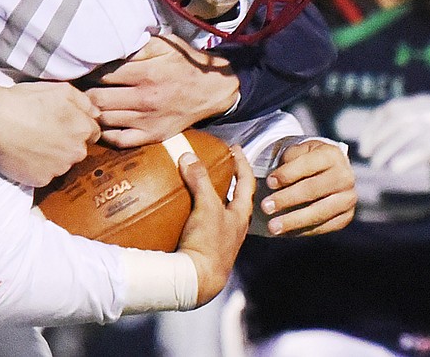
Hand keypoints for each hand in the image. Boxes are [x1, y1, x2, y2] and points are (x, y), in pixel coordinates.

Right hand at [0, 81, 99, 186]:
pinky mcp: (41, 180)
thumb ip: (84, 102)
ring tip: (31, 142)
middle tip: (45, 132)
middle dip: (66, 142)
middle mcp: (76, 152)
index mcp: (82, 129)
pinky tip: (24, 154)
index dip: (77, 126)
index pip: (92, 133)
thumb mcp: (60, 89)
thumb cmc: (26, 102)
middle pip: (78, 150)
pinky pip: (44, 175)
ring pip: (61, 164)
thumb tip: (96, 113)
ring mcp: (58, 169)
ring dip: (52, 156)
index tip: (62, 124)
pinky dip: (36, 167)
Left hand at [81, 34, 238, 147]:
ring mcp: (147, 121)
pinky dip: (105, 133)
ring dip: (91, 112)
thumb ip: (137, 45)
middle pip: (97, 98)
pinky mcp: (151, 136)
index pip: (102, 74)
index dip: (87, 71)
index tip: (81, 69)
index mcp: (146, 73)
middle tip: (78, 87)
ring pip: (104, 120)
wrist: (212, 91)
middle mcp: (144, 99)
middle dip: (83, 92)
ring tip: (85, 104)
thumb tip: (109, 43)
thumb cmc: (185, 64)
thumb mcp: (165, 45)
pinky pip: (119, 140)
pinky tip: (101, 122)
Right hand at [177, 146, 254, 305]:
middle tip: (216, 163)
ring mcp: (220, 237)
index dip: (242, 163)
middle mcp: (234, 226)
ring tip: (196, 183)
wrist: (197, 280)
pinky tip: (182, 208)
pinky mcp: (204, 246)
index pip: (247, 182)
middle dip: (228, 179)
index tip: (235, 149)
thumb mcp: (207, 207)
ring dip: (211, 195)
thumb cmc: (209, 244)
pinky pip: (202, 222)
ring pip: (219, 210)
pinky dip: (195, 211)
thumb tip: (189, 156)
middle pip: (235, 196)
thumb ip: (199, 180)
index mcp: (241, 215)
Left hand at [258, 139, 355, 236]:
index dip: (287, 174)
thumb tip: (275, 181)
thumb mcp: (299, 152)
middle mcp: (345, 177)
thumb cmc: (308, 161)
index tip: (269, 183)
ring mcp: (348, 198)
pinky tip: (286, 232)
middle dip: (287, 199)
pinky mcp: (346, 216)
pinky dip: (304, 230)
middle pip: (313, 189)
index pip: (308, 164)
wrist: (331, 172)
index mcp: (332, 155)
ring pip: (320, 212)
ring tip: (273, 226)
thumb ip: (288, 161)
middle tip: (266, 207)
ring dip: (294, 220)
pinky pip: (324, 226)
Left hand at [358, 93, 429, 172]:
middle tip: (367, 156)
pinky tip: (396, 168)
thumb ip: (407, 124)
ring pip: (411, 134)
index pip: (391, 109)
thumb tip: (374, 139)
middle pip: (398, 121)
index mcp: (425, 101)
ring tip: (378, 165)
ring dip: (390, 150)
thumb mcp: (429, 120)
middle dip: (379, 139)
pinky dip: (410, 158)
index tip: (363, 144)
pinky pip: (429, 148)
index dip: (373, 126)